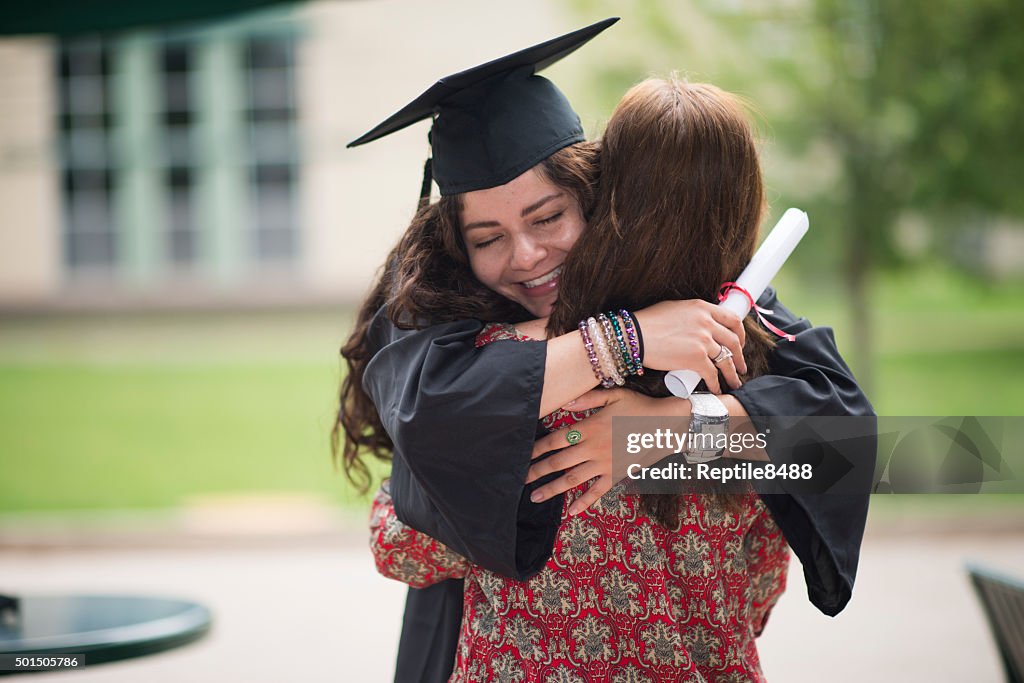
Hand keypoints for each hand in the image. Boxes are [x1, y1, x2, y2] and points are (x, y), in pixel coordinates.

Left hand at [526, 388, 690, 515]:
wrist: (668, 424)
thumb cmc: (639, 407)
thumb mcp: (614, 395)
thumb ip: (587, 399)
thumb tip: (564, 404)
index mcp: (589, 428)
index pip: (555, 440)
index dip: (536, 449)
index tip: (522, 455)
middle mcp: (593, 448)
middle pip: (558, 462)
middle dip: (537, 471)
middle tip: (519, 480)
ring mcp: (604, 464)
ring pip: (573, 479)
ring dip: (552, 489)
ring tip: (535, 497)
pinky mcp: (616, 475)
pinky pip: (597, 492)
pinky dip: (584, 503)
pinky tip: (571, 512)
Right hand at [632, 300, 746, 392]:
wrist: (633, 336)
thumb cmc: (648, 323)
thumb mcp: (675, 308)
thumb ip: (692, 315)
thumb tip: (700, 323)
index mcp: (702, 308)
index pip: (732, 319)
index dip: (740, 334)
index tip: (739, 343)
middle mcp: (706, 323)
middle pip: (733, 342)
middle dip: (739, 357)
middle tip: (740, 366)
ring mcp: (702, 341)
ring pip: (726, 360)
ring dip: (732, 374)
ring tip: (734, 382)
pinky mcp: (696, 359)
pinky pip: (712, 374)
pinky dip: (716, 384)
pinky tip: (716, 388)